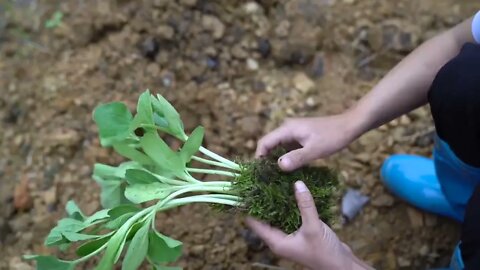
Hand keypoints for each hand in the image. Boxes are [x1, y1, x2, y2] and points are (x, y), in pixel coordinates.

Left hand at [246, 181, 367, 269]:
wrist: (341, 266)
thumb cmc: (324, 252)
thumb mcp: (313, 227)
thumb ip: (305, 205)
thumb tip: (297, 183)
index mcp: (276, 242)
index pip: (255, 222)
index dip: (249, 206)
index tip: (246, 189)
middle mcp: (280, 239)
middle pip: (265, 217)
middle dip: (263, 200)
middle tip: (261, 180)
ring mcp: (290, 236)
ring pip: (279, 215)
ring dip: (278, 202)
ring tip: (274, 182)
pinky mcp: (300, 233)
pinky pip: (291, 216)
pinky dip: (291, 206)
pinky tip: (293, 193)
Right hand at [256, 112, 362, 170]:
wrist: (350, 125)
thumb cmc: (332, 137)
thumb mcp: (314, 150)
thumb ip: (296, 158)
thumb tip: (278, 166)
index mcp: (287, 129)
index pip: (264, 143)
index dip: (259, 158)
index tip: (259, 174)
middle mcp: (287, 129)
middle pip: (269, 145)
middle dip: (267, 161)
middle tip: (267, 179)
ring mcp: (294, 132)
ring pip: (279, 148)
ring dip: (278, 161)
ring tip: (277, 178)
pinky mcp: (301, 137)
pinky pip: (288, 148)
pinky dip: (287, 158)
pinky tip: (290, 171)